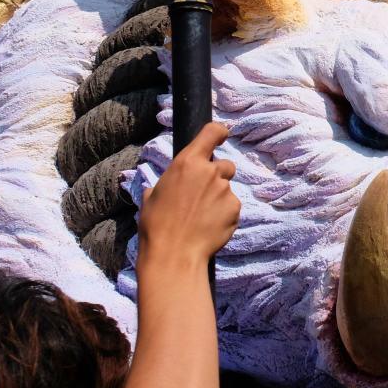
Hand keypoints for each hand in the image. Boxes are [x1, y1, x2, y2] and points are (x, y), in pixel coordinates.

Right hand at [139, 122, 239, 268]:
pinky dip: (224, 214)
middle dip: (217, 176)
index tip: (221, 136)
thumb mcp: (152, 197)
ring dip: (218, 197)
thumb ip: (165, 185)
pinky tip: (209, 226)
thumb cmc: (156, 225)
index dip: (219, 133)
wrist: (174, 254)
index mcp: (188, 162)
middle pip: (224, 165)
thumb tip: (159, 188)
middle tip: (201, 195)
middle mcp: (210, 172)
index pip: (212, 133)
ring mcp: (226, 190)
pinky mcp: (235, 208)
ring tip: (201, 216)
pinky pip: (231, 206)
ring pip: (227, 188)